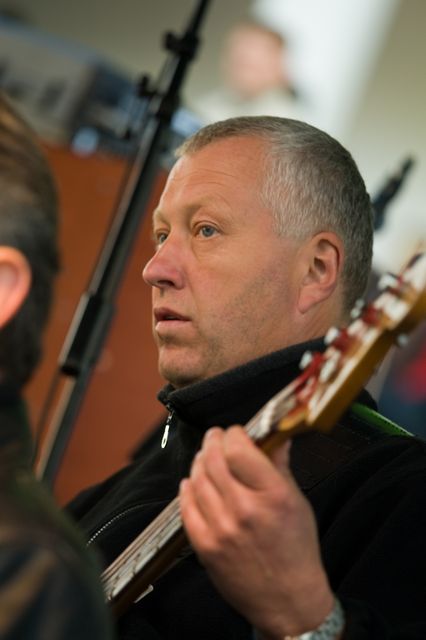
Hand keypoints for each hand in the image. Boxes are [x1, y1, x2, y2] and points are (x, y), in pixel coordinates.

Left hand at [179, 426, 334, 638]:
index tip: (235, 432)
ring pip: (197, 479)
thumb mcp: (297, 502)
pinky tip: (193, 482)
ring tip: (206, 457)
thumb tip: (275, 437)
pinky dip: (187, 488)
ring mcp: (221, 529)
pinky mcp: (205, 546)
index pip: (239, 449)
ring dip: (200, 462)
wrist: (288, 599)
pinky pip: (186, 507)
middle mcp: (245, 510)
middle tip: (216, 437)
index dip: (233, 434)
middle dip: (213, 442)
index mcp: (273, 495)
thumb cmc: (296, 550)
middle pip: (214, 460)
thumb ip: (281, 465)